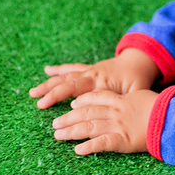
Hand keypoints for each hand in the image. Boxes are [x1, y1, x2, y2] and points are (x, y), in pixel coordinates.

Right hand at [29, 48, 159, 108]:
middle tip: (37, 102)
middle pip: (67, 83)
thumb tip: (111, 113)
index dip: (62, 99)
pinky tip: (47, 70)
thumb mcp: (135, 93)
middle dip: (51, 92)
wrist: (140, 61)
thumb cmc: (139, 80)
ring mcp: (90, 71)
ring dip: (49, 83)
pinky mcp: (90, 69)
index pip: (78, 93)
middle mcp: (92, 75)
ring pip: (66, 76)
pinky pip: (72, 68)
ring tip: (33, 91)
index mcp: (102, 83)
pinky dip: (59, 69)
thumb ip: (122, 102)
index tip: (48, 108)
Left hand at [51, 89, 158, 154]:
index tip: (73, 104)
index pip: (97, 97)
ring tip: (58, 135)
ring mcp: (117, 126)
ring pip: (88, 127)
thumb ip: (134, 99)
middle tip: (55, 123)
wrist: (171, 116)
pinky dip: (88, 147)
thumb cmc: (163, 107)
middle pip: (87, 112)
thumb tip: (132, 102)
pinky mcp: (122, 141)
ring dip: (71, 131)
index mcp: (121, 100)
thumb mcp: (145, 96)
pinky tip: (78, 151)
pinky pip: (101, 144)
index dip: (83, 101)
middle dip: (69, 118)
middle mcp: (116, 112)